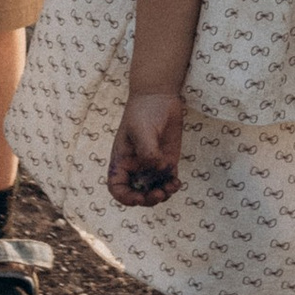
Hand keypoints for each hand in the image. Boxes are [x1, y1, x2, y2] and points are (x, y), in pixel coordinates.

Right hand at [106, 88, 185, 205]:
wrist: (159, 96)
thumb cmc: (144, 111)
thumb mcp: (142, 130)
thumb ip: (148, 152)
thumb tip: (159, 169)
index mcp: (122, 161)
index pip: (117, 188)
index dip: (125, 197)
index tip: (138, 198)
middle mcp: (135, 166)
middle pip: (137, 193)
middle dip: (148, 199)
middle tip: (159, 193)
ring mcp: (151, 165)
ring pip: (154, 190)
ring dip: (162, 194)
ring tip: (171, 186)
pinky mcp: (166, 161)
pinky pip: (168, 181)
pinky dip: (172, 186)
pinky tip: (177, 182)